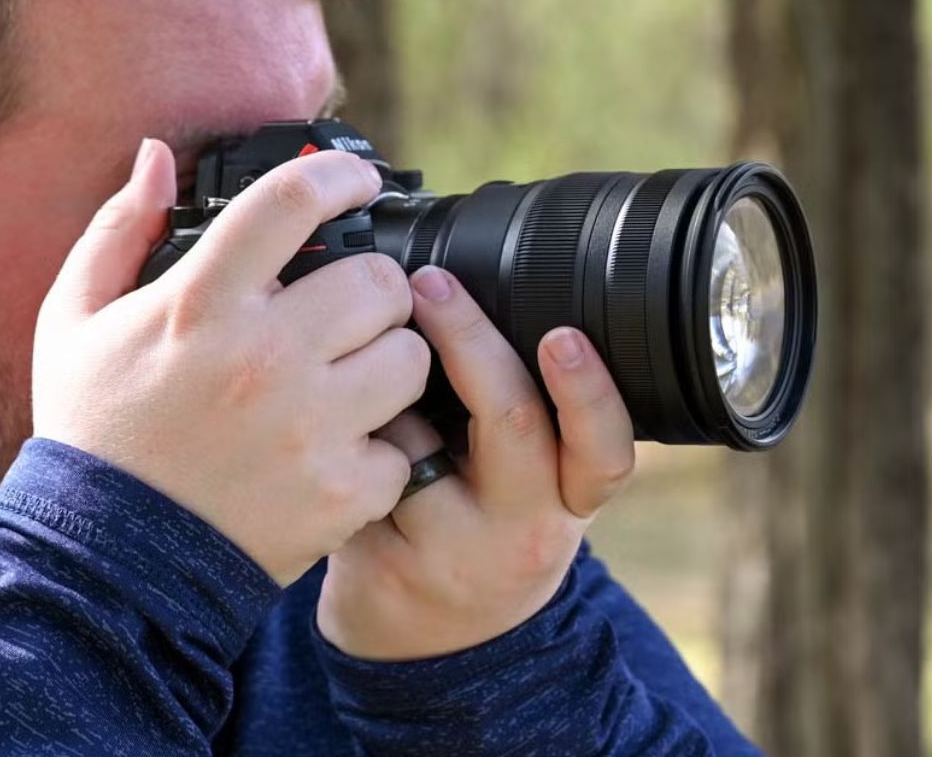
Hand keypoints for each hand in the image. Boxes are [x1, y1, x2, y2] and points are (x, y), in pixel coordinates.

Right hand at [32, 139, 429, 585]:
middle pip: (379, 279)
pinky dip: (383, 449)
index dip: (340, 175)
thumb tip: (157, 156)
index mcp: (199, 303)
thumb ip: (118, 229)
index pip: (292, 201)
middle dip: (371, 286)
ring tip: (352, 377)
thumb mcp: (74, 320)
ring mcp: (308, 427)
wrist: (105, 562)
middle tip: (350, 307)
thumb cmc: (95, 431)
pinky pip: (405, 444)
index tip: (359, 181)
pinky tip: (341, 449)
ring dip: (389, 361)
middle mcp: (262, 357)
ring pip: (411, 356)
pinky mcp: (340, 491)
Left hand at [316, 265, 637, 660]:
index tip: (562, 336)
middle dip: (470, 339)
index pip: (604, 448)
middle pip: (511, 421)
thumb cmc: (484, 529)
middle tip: (432, 282)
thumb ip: (531, 416)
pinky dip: (339, 435)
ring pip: (413, 438)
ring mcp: (452, 556)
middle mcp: (523, 532)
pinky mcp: (384, 568)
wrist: (430, 650)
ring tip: (368, 382)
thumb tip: (479, 292)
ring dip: (384, 393)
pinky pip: (355, 467)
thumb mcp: (532, 488)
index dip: (589, 393)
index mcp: (570, 499)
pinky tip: (327, 437)